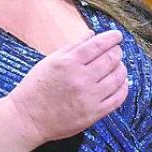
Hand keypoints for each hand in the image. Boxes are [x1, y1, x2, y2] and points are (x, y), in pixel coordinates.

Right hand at [7, 29, 127, 144]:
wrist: (27, 118)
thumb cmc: (36, 87)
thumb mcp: (50, 61)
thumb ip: (73, 46)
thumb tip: (92, 33)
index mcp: (69, 63)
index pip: (98, 45)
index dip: (112, 37)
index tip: (117, 36)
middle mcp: (81, 79)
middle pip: (111, 59)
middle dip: (117, 51)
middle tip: (117, 50)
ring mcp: (88, 98)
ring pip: (118, 78)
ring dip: (121, 68)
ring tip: (118, 65)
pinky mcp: (93, 114)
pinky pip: (117, 98)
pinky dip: (123, 87)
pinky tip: (121, 82)